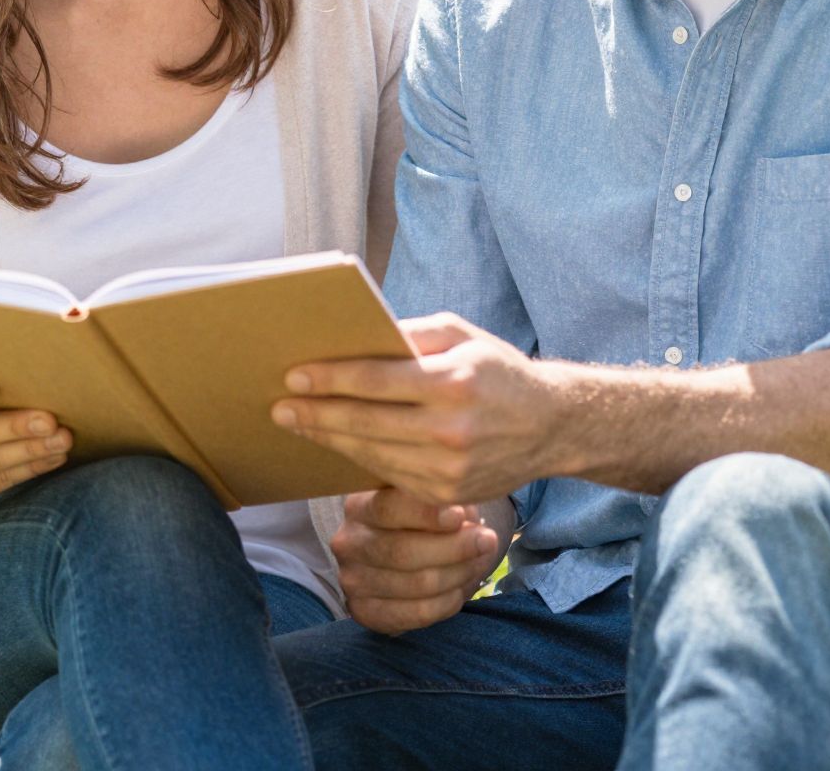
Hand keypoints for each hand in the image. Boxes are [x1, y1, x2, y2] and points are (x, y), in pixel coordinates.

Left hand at [271, 313, 558, 504]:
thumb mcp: (462, 335)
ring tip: (298, 425)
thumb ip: (411, 335)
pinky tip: (337, 444)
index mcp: (453, 383)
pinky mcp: (446, 494)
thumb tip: (358, 339)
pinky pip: (390, 474)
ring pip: (372, 454)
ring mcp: (448, 469)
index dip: (330, 379)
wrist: (550, 427)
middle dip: (316, 415)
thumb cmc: (498, 370)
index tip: (294, 376)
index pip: (376, 381)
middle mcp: (450, 430)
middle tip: (278, 407)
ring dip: (330, 440)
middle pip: (365, 423)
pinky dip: (359, 458)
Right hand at [330, 488, 506, 634]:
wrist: (400, 553)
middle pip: (402, 551)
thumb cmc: (420, 517)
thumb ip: (443, 499)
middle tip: (487, 540)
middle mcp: (349, 542)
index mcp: (359, 505)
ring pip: (415, 584)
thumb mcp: (428, 497)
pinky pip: (416, 614)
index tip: (460, 515)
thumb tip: (466, 514)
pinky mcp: (365, 612)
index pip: (388, 508)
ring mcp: (353, 581)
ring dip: (457, 574)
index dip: (426, 514)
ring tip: (478, 561)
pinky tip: (460, 588)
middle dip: (453, 548)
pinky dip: (447, 602)